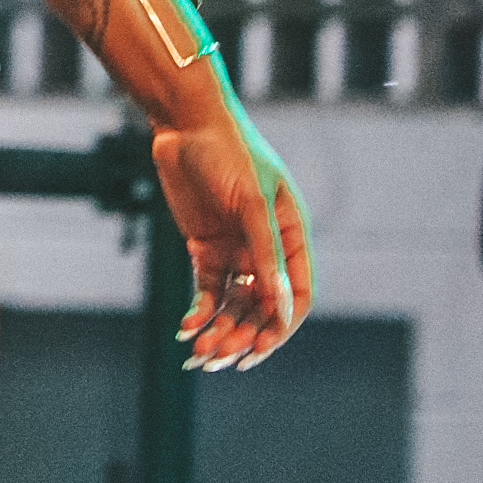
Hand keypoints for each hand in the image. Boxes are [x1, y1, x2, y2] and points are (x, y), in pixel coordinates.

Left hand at [151, 105, 312, 371]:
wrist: (185, 123)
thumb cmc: (229, 152)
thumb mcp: (252, 202)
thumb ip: (266, 253)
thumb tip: (280, 309)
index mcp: (292, 234)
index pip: (298, 294)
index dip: (281, 325)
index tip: (260, 350)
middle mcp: (267, 247)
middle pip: (262, 306)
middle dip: (244, 334)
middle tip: (220, 359)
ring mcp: (236, 248)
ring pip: (234, 304)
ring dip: (220, 330)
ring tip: (200, 353)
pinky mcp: (205, 247)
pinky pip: (207, 291)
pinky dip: (199, 312)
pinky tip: (186, 330)